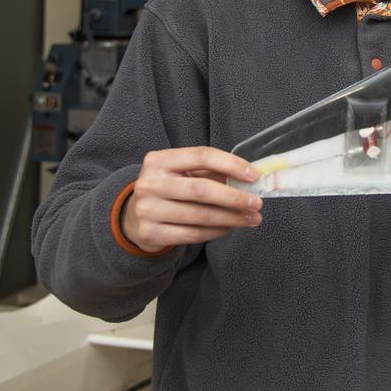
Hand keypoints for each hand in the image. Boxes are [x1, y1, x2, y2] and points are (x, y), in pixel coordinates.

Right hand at [122, 147, 262, 252]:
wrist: (134, 215)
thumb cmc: (168, 188)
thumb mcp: (183, 172)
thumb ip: (211, 171)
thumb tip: (248, 178)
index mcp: (159, 160)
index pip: (201, 156)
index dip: (231, 164)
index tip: (253, 176)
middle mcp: (150, 183)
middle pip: (202, 190)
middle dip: (234, 197)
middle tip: (257, 203)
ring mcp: (148, 210)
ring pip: (200, 216)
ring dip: (231, 218)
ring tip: (251, 218)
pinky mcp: (151, 233)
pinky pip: (192, 234)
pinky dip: (216, 232)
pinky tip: (229, 228)